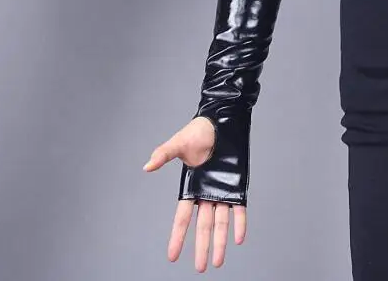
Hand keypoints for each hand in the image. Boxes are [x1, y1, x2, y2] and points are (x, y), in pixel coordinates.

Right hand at [143, 117, 247, 270]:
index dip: (177, 237)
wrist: (221, 121)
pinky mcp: (237, 185)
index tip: (171, 256)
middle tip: (200, 268)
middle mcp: (206, 193)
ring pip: (220, 221)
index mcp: (191, 187)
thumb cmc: (198, 131)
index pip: (182, 218)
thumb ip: (163, 154)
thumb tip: (147, 166)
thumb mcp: (178, 143)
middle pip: (202, 226)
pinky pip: (238, 207)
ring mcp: (222, 190)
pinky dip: (239, 222)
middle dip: (201, 247)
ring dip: (220, 241)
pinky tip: (240, 237)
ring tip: (218, 261)